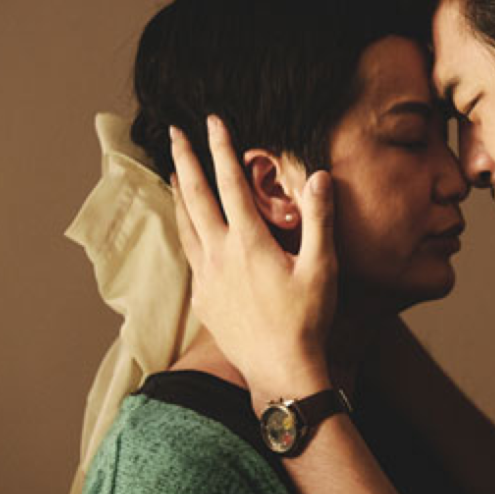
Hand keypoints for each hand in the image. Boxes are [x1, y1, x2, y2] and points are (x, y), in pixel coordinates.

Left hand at [169, 115, 337, 405]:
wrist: (280, 371)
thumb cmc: (307, 321)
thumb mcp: (322, 267)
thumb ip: (319, 218)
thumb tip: (319, 176)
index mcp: (249, 242)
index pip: (231, 183)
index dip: (222, 148)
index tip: (213, 122)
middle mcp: (220, 255)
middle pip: (195, 196)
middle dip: (185, 160)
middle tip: (174, 131)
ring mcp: (206, 278)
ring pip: (184, 224)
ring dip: (178, 193)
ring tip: (172, 172)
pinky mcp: (202, 299)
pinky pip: (188, 253)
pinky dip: (184, 229)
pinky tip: (186, 226)